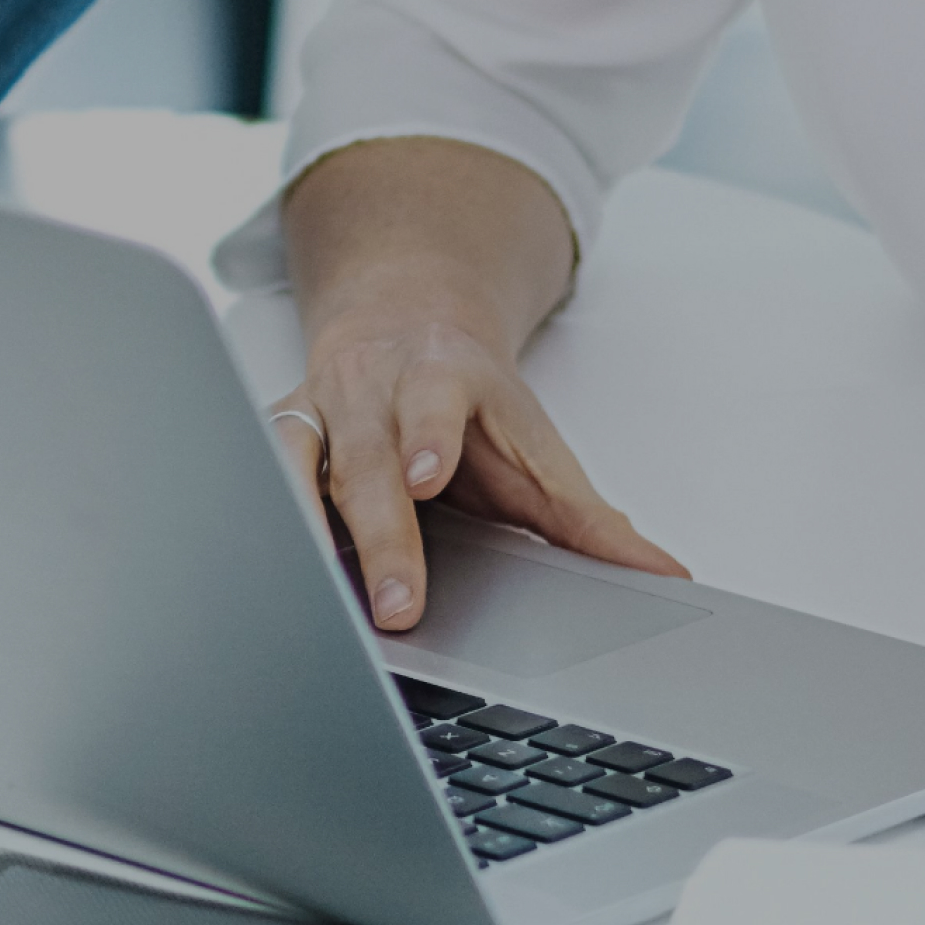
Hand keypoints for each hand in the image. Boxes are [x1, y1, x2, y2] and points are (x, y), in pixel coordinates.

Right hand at [276, 293, 688, 631]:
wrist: (406, 319)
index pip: (434, 401)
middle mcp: (373, 387)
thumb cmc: (475, 408)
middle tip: (401, 606)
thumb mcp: (537, 450)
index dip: (428, 435)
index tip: (427, 477)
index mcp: (445, 377)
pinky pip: (257, 473)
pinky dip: (261, 518)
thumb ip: (592, 522)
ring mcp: (318, 409)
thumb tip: (667, 578)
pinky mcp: (277, 434)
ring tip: (318, 596)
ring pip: (295, 461)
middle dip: (380, 534)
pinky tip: (270, 572)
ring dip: (303, 527)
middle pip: (367, 458)